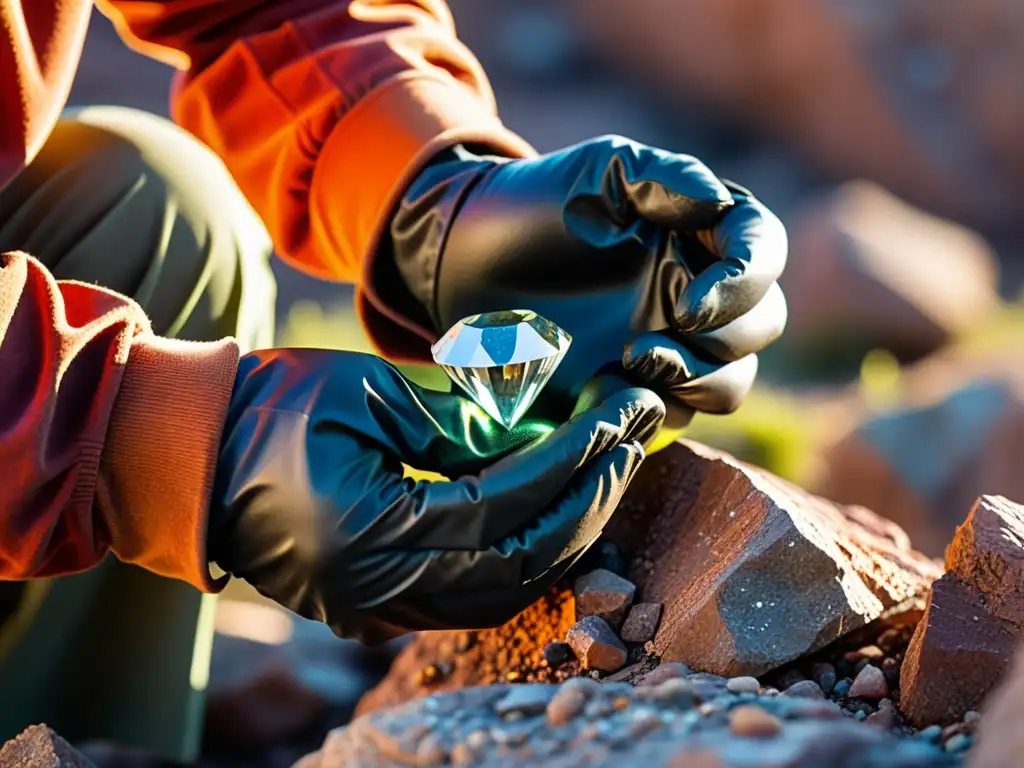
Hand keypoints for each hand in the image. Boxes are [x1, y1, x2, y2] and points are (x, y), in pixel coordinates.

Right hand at [206, 349, 663, 642]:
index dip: (570, 458)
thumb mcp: (364, 395)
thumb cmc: (266, 409)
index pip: (502, 502)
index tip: (619, 416)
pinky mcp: (377, 606)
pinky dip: (524, 559)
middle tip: (633, 442)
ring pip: (504, 592)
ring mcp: (376, 609)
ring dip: (566, 535)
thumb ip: (457, 421)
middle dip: (589, 499)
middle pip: (518, 561)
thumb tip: (538, 435)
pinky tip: (558, 516)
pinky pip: (472, 597)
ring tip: (610, 476)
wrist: (190, 458)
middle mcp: (377, 590)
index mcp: (367, 533)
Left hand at [387, 135, 786, 421]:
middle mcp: (697, 291)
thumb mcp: (593, 172)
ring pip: (733, 379)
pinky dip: (655, 407)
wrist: (464, 261)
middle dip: (726, 337)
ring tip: (633, 363)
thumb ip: (660, 175)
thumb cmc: (533, 204)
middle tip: (653, 339)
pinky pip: (676, 415)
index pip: (762, 251)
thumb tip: (719, 200)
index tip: (691, 304)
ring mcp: (670, 344)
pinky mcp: (634, 390)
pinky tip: (601, 388)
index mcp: (699, 233)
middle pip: (762, 322)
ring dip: (700, 379)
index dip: (746, 281)